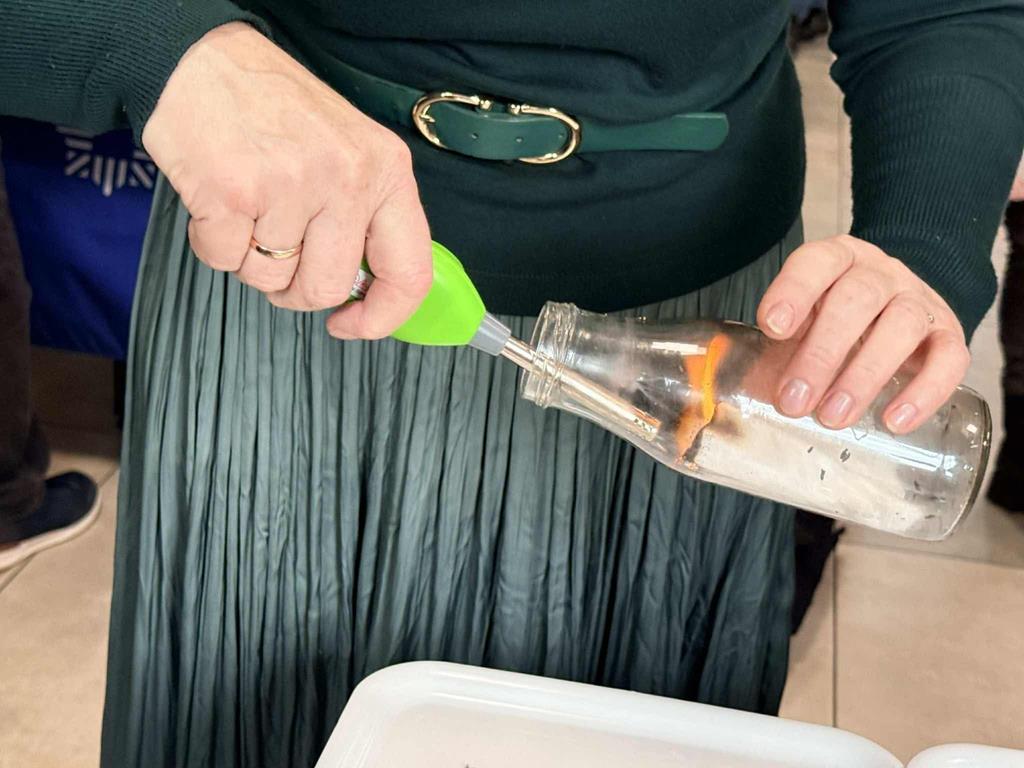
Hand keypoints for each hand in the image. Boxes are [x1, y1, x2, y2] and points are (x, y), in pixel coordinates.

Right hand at [141, 23, 431, 338]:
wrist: (203, 62)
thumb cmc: (278, 112)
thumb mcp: (352, 152)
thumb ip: (367, 218)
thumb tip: (367, 292)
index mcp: (387, 172)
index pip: (409, 273)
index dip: (381, 316)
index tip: (351, 322)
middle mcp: (346, 178)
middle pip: (326, 288)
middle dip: (294, 287)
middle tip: (278, 252)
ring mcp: (290, 184)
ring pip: (271, 279)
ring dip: (251, 258)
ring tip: (248, 207)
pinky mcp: (233, 192)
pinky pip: (223, 261)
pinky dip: (213, 243)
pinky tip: (219, 200)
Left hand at [756, 235, 969, 433]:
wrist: (901, 302)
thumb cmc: (838, 315)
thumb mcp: (807, 315)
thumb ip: (782, 340)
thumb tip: (744, 389)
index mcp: (838, 260)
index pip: (817, 262)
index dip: (794, 291)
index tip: (773, 328)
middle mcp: (881, 274)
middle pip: (856, 300)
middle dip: (821, 353)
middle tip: (794, 400)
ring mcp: (920, 301)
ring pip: (901, 327)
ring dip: (865, 375)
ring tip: (833, 416)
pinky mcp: (950, 335)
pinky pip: (949, 359)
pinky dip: (924, 392)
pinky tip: (894, 420)